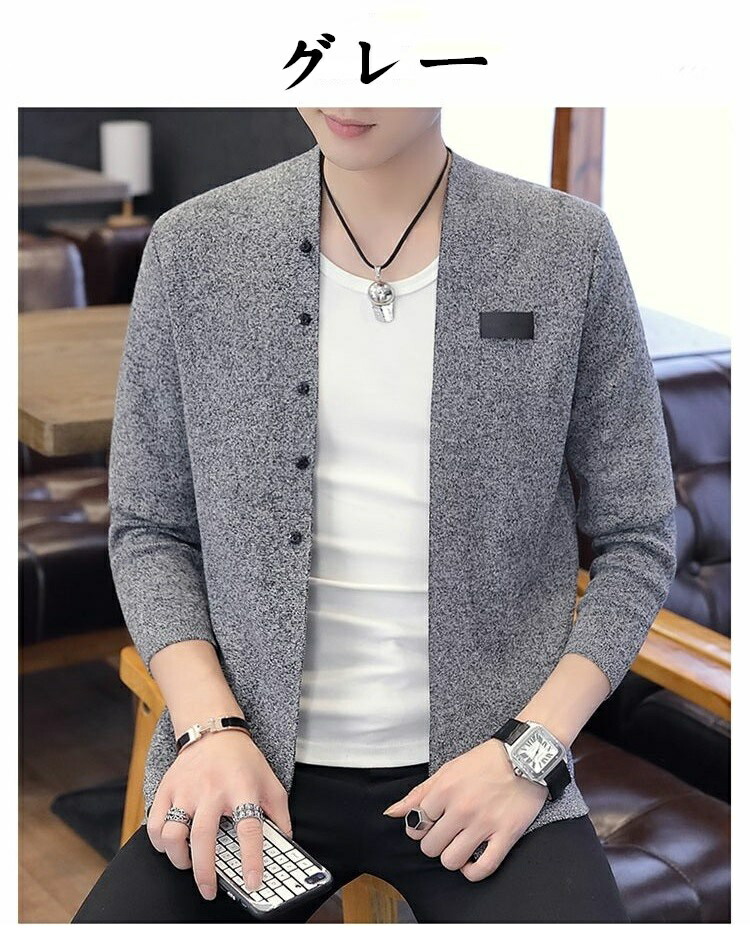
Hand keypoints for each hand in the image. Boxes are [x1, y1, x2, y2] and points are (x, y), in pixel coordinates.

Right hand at [147, 730, 290, 900]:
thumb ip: (280, 813)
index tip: (252, 881)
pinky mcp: (166, 789)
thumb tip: (284, 843)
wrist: (214, 730)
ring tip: (188, 863)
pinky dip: (160, 843)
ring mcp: (186, 789)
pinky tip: (172, 844)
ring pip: (172, 833)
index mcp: (242, 788)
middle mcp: (212, 789)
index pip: (249, 828)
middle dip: (205, 872)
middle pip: (203, 837)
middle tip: (209, 889)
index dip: (252, 858)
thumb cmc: (243, 759)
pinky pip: (155, 824)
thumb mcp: (270, 781)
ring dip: (178, 858)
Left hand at [382, 739, 547, 881]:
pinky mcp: (506, 835)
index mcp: (445, 790)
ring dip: (453, 857)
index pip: (416, 826)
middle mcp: (462, 809)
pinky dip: (473, 871)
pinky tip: (473, 860)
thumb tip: (392, 812)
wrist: (526, 756)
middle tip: (446, 833)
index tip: (430, 825)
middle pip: (431, 847)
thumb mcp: (448, 769)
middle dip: (435, 843)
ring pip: (451, 861)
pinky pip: (483, 869)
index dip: (420, 828)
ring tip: (460, 845)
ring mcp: (484, 824)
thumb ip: (419, 793)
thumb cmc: (485, 761)